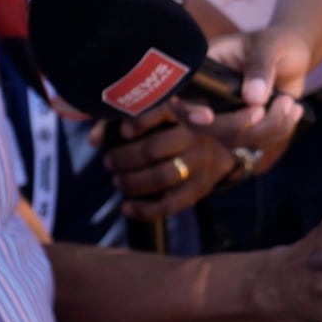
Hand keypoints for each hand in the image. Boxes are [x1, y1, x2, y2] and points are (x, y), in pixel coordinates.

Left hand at [90, 104, 233, 219]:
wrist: (226, 146)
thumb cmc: (180, 128)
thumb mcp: (162, 116)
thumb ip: (125, 121)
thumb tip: (94, 139)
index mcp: (186, 113)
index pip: (165, 111)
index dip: (143, 122)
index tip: (123, 131)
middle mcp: (197, 137)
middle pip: (155, 148)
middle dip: (124, 158)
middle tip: (108, 161)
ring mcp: (201, 165)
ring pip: (162, 176)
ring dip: (132, 182)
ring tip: (117, 180)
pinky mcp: (200, 189)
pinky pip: (171, 204)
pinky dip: (145, 210)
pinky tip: (126, 207)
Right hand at [179, 30, 311, 158]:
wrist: (295, 56)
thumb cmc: (276, 43)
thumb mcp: (269, 45)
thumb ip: (260, 66)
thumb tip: (253, 98)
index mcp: (205, 69)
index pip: (183, 95)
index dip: (188, 110)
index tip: (208, 115)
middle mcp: (209, 96)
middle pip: (207, 127)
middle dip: (238, 125)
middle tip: (265, 109)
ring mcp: (226, 115)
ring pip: (234, 140)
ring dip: (267, 127)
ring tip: (288, 102)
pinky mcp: (246, 128)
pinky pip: (256, 144)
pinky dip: (279, 132)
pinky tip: (293, 110)